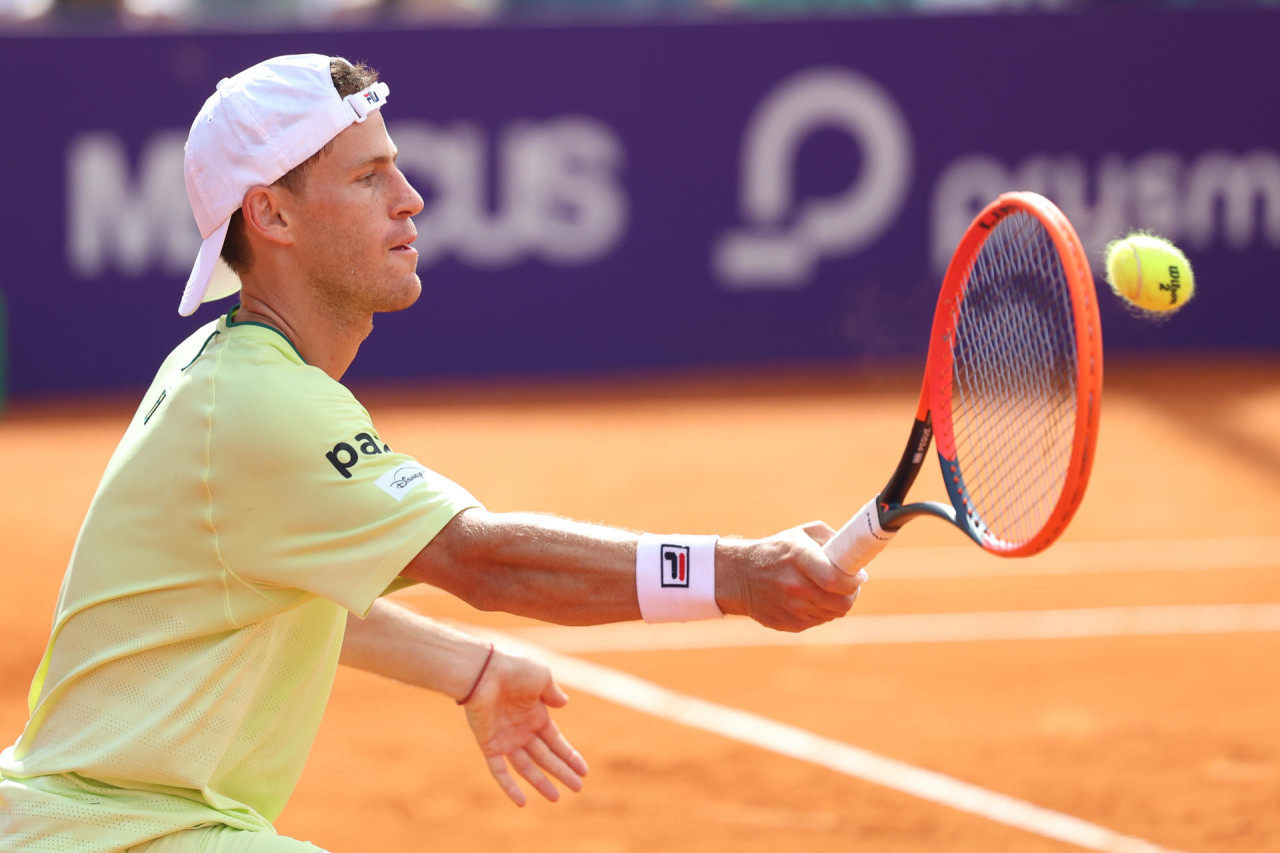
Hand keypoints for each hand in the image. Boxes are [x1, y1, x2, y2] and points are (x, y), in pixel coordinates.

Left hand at [461, 648, 588, 805]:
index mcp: (536, 715)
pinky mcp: (489, 745)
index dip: (570, 756)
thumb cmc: (514, 670)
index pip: (556, 741)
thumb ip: (552, 693)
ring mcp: (505, 739)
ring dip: (541, 782)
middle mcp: (522, 730)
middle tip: (577, 788)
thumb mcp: (542, 677)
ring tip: (556, 797)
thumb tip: (564, 703)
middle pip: (545, 757)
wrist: (485, 672)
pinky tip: (522, 802)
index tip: (584, 771)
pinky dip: (509, 787)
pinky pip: (499, 770)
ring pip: (526, 767)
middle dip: (562, 772)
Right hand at [716, 521, 867, 631]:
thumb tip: (858, 565)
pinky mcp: (789, 624)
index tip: (857, 576)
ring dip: (836, 603)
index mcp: (798, 558)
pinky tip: (810, 599)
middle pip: (841, 603)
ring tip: (826, 589)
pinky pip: (820, 621)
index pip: (835, 580)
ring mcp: (791, 608)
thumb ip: (833, 541)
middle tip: (847, 585)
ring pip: (833, 613)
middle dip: (850, 594)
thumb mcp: (802, 534)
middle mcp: (794, 585)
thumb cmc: (778, 550)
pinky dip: (821, 611)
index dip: (853, 582)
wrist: (740, 576)